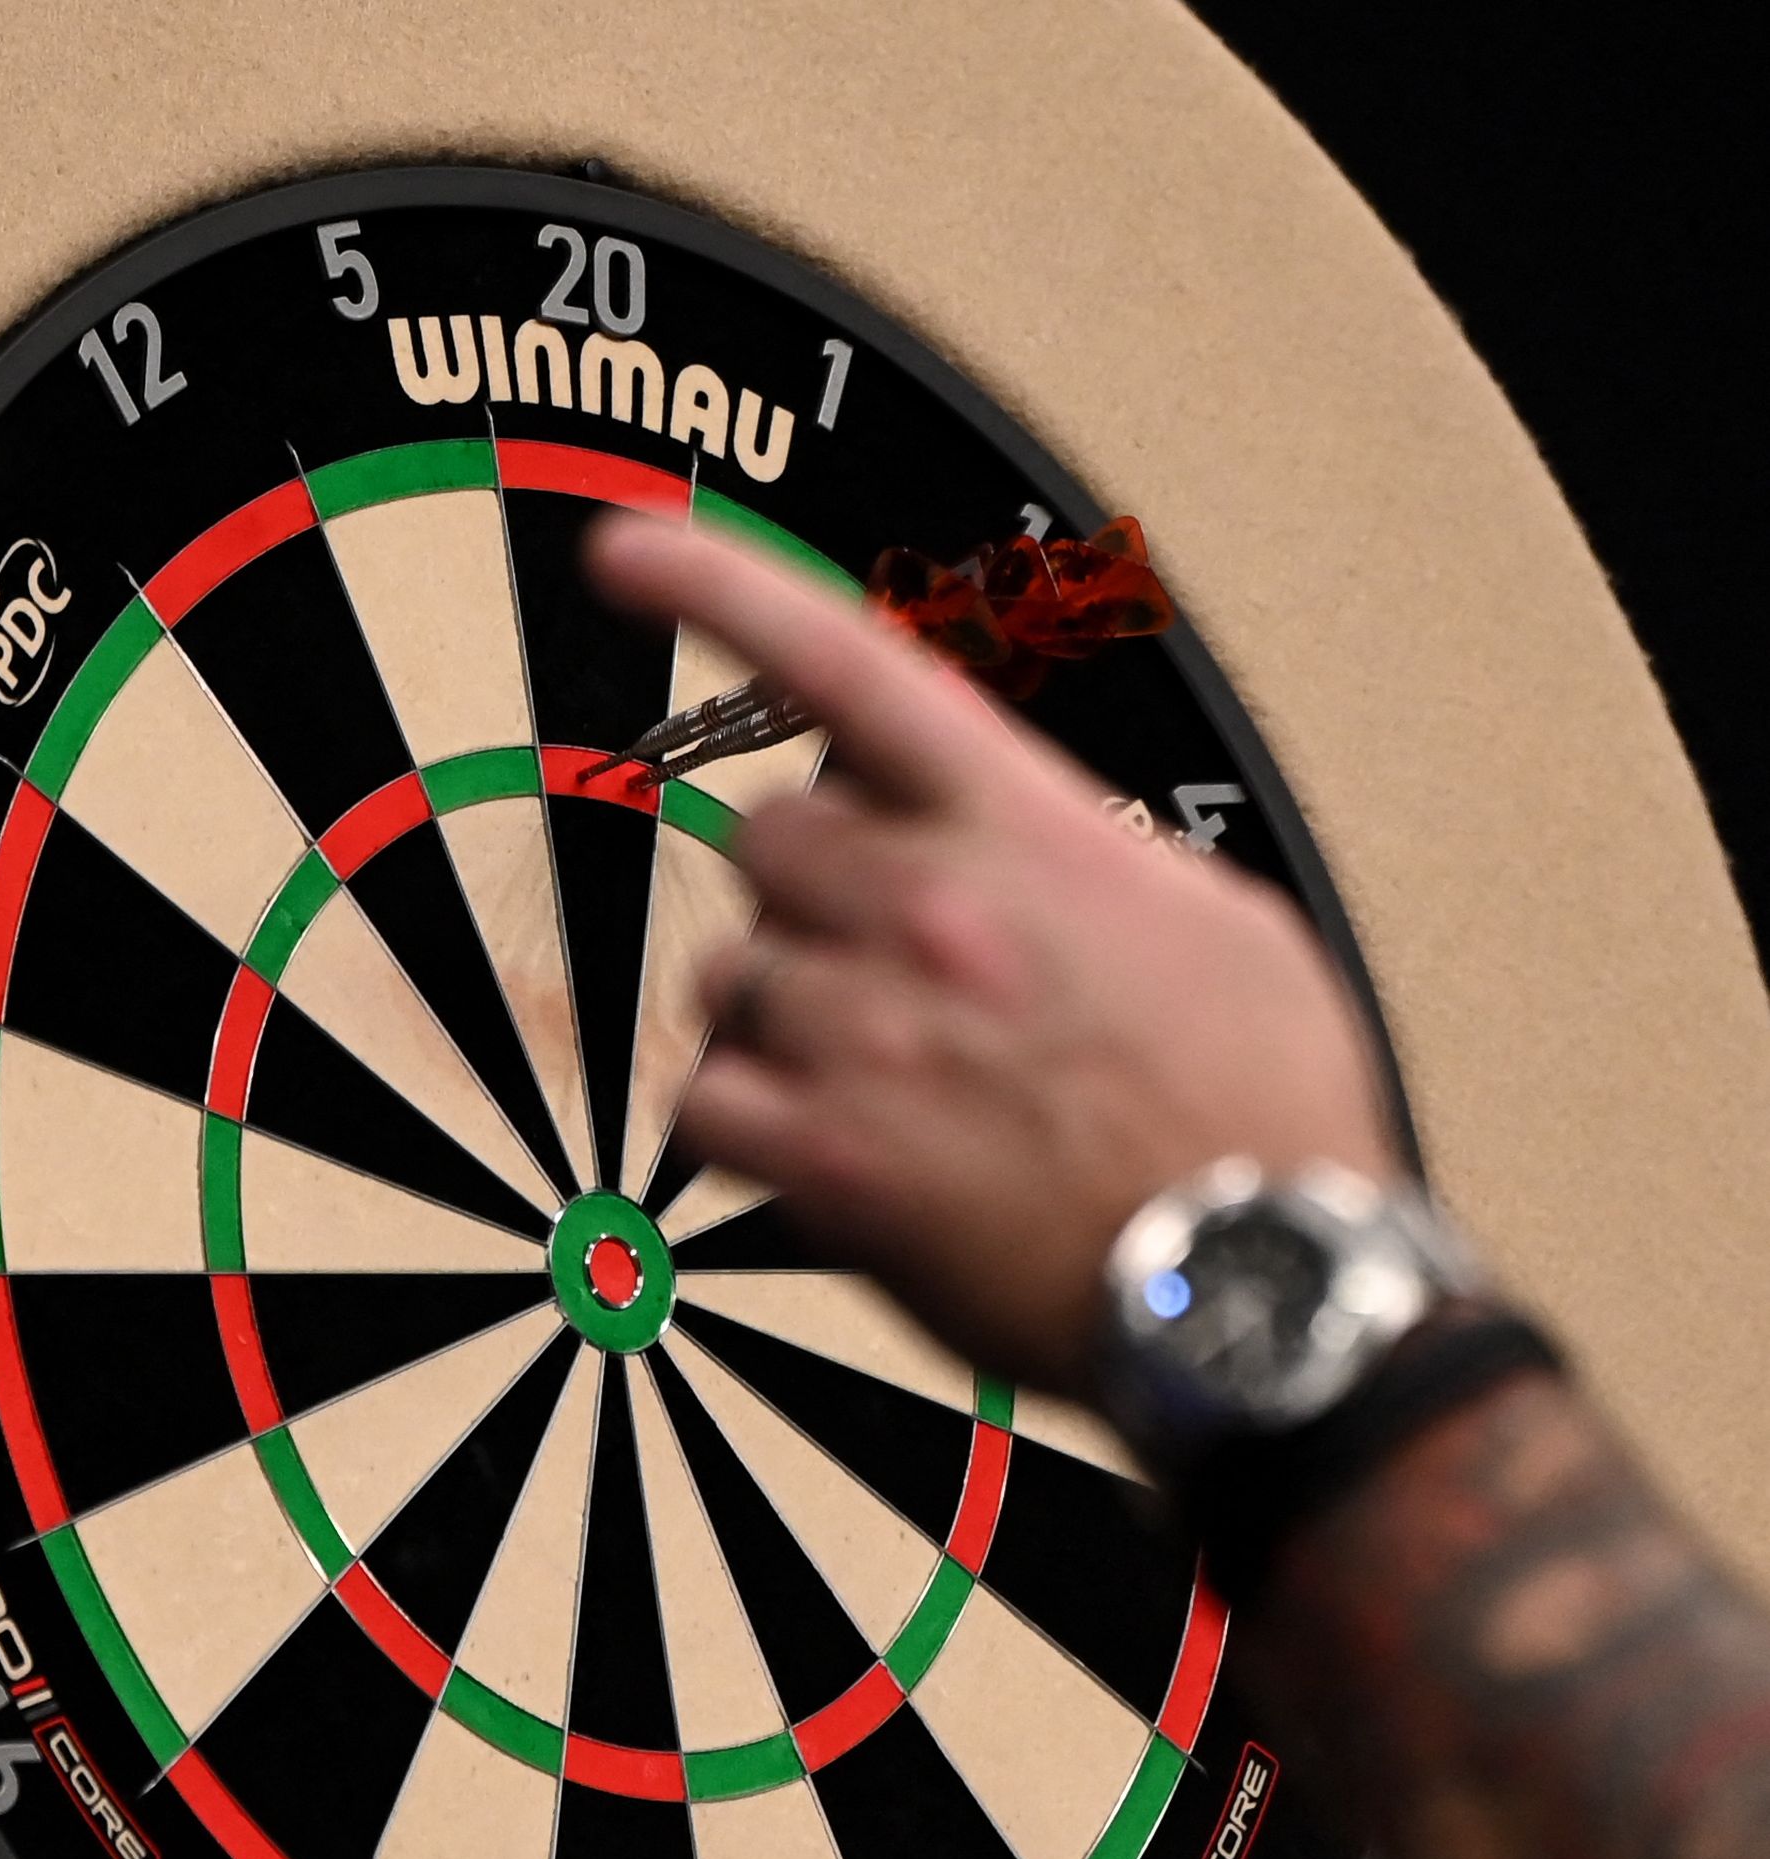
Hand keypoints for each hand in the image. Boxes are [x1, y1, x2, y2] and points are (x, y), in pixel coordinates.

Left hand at [587, 513, 1403, 1398]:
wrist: (1258, 1286)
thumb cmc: (1255, 1114)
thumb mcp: (1215, 924)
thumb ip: (1081, 855)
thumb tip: (1013, 842)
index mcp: (1025, 831)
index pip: (845, 664)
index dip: (715, 590)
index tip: (621, 552)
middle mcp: (930, 909)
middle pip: (764, 842)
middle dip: (810, 895)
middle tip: (894, 967)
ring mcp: (869, 1031)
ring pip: (730, 974)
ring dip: (788, 1016)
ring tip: (897, 1084)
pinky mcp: (825, 1155)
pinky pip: (708, 1100)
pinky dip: (750, 1121)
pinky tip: (836, 1149)